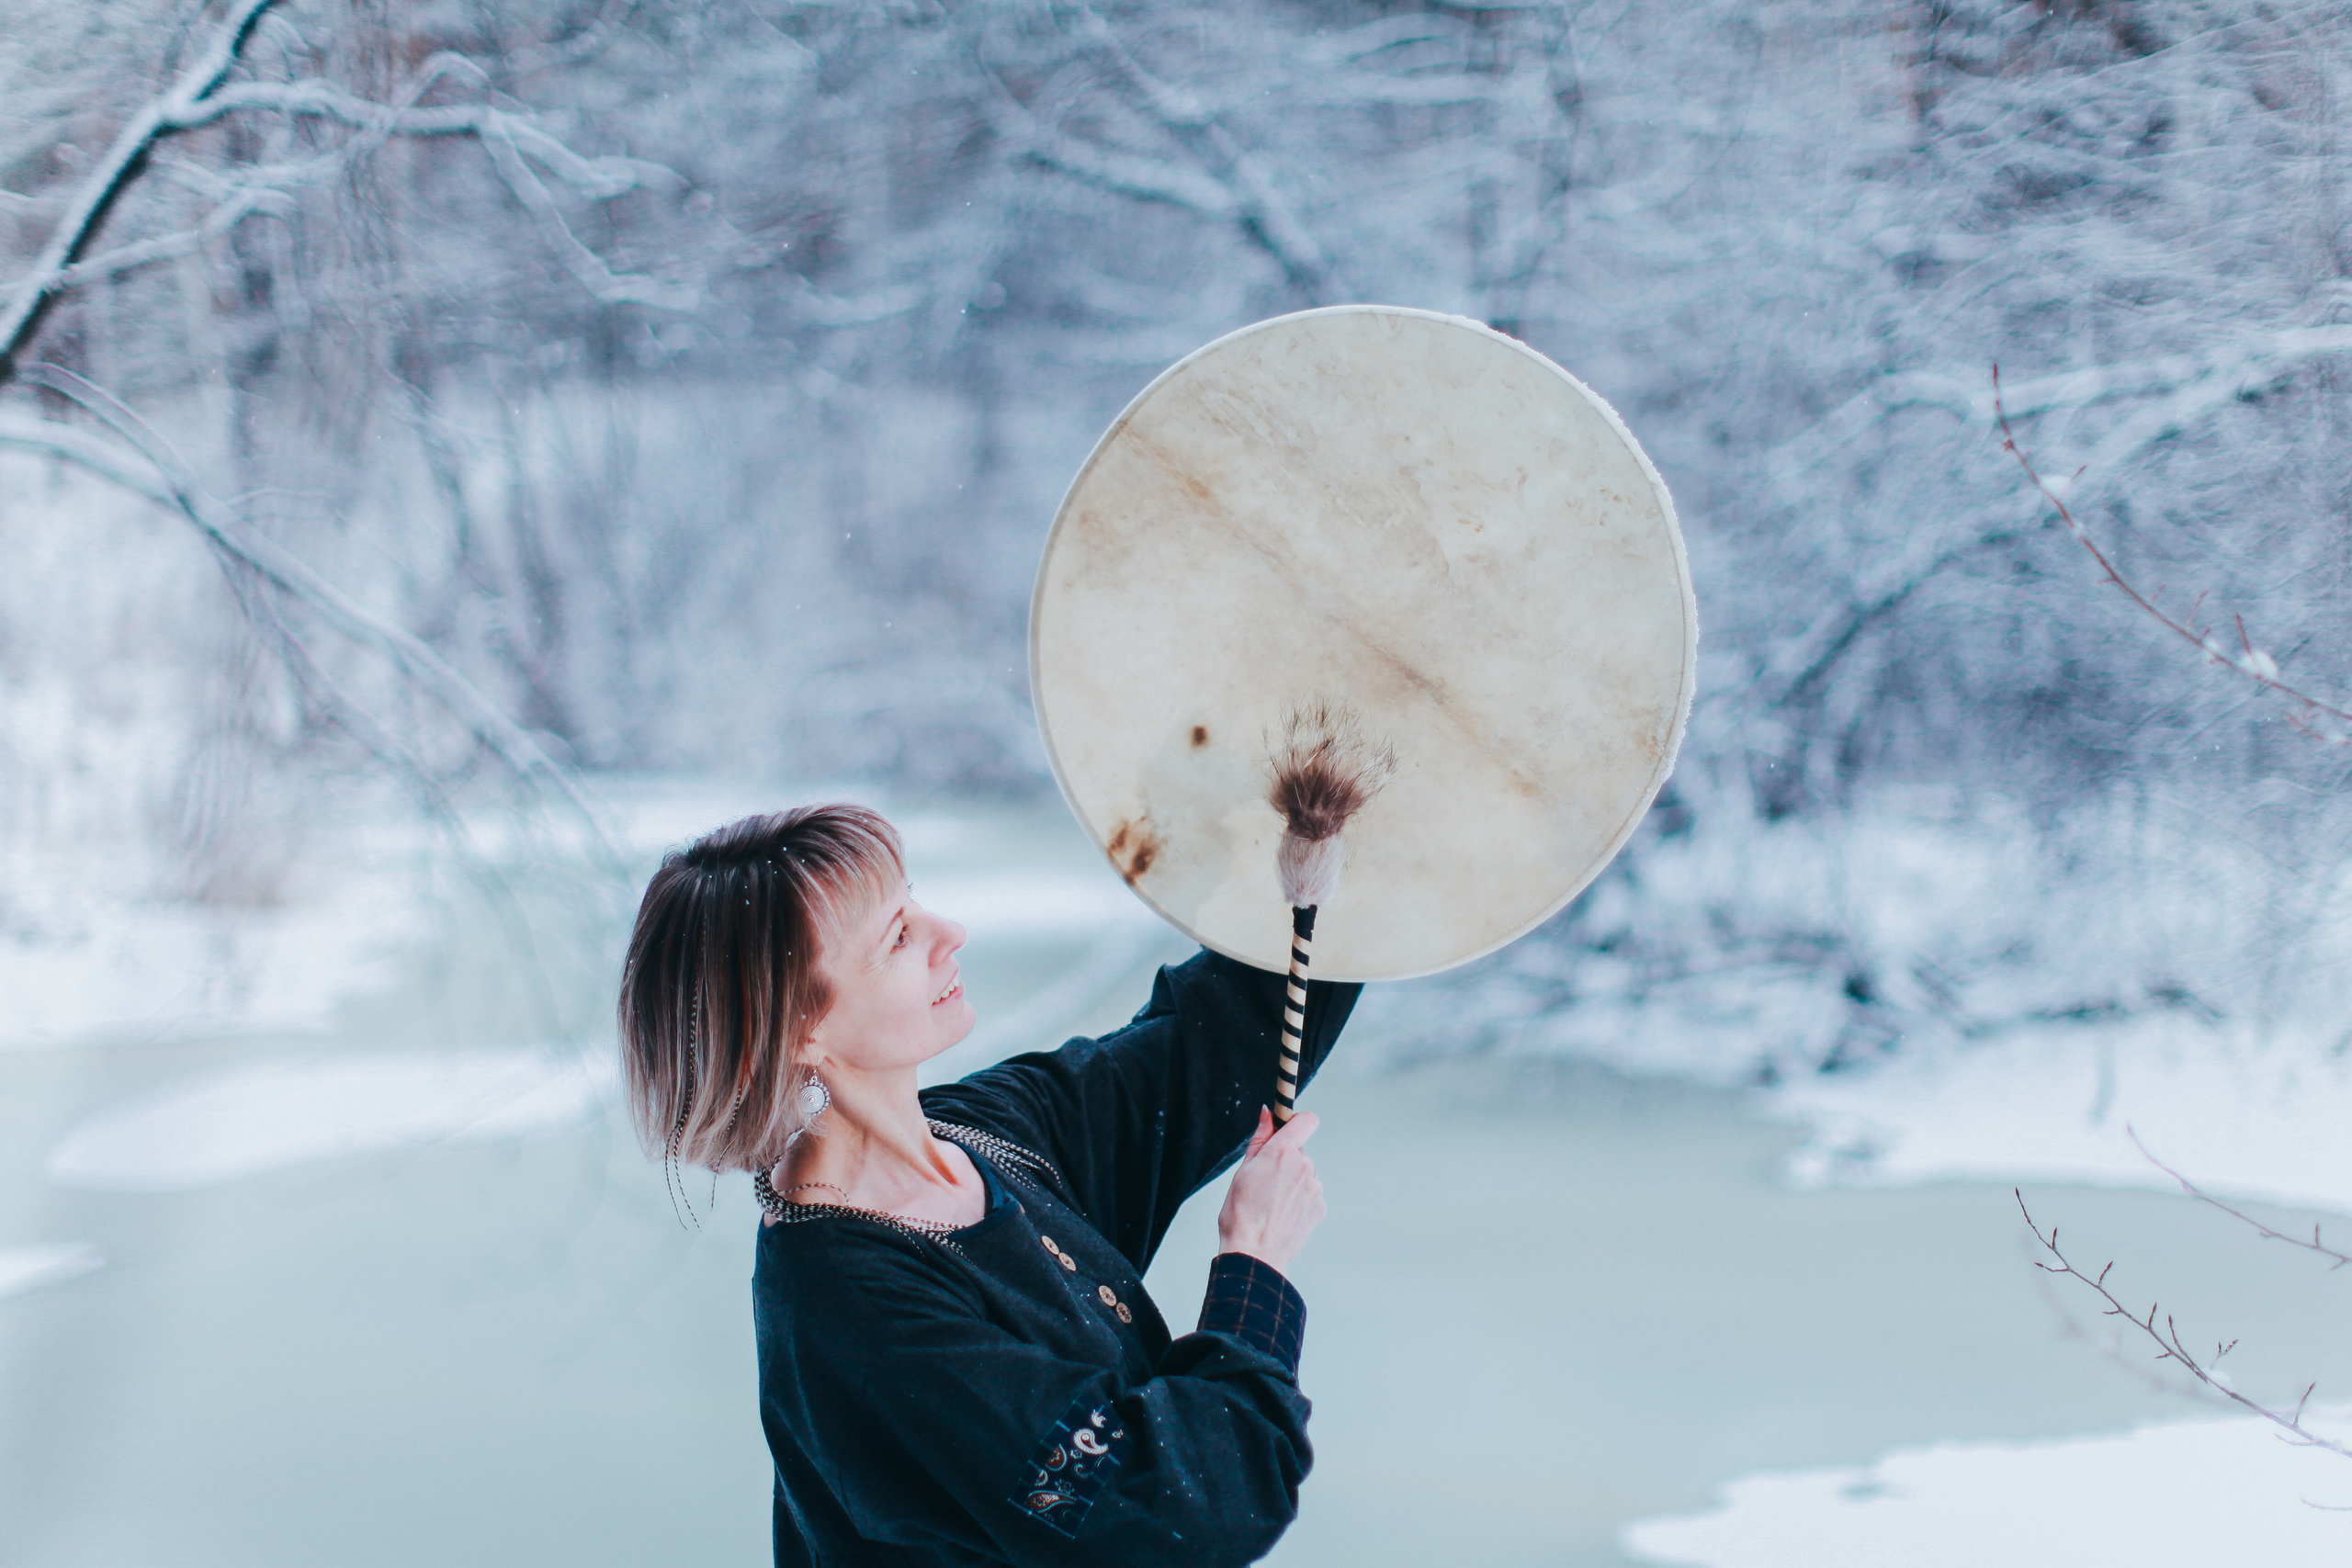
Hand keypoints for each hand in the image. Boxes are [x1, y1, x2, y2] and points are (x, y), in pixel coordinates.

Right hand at [1215, 1107, 1324, 1272]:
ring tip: (1271, 1202)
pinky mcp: (1320, 1207)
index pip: (1305, 1120)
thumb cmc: (1241, 1214)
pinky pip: (1309, 1194)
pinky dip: (1298, 1200)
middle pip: (1299, 1151)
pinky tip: (1281, 1214)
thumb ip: (1260, 1139)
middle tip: (1263, 1180)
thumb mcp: (1242, 1171)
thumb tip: (1267, 1115)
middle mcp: (1304, 1166)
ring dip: (1291, 1181)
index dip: (1295, 1121)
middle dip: (1284, 1159)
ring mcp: (1314, 1188)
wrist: (1255, 1254)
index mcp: (1282, 1152)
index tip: (1285, 1127)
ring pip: (1304, 1174)